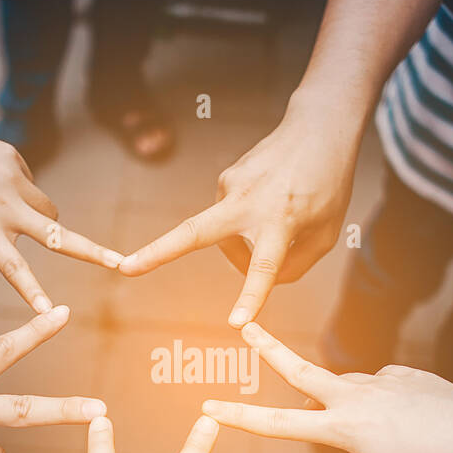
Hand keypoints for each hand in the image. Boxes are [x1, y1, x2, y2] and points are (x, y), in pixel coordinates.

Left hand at [0, 97, 122, 310]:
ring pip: (49, 209)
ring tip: (9, 211)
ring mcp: (14, 180)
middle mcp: (4, 206)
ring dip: (43, 219)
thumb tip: (35, 216)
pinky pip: (29, 184)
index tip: (48, 313)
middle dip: (93, 252)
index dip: (32, 292)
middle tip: (121, 263)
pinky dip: (19, 190)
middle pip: (58, 236)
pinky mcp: (15, 160)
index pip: (13, 267)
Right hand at [118, 98, 359, 326]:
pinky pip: (230, 220)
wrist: (317, 129)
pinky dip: (246, 227)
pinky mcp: (224, 179)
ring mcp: (231, 186)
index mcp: (282, 219)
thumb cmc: (327, 187)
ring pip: (224, 238)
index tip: (236, 323)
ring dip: (244, 248)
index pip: (264, 265)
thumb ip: (293, 267)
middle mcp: (249, 202)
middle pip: (194, 231)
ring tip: (280, 228)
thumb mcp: (325, 234)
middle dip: (158, 252)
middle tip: (124, 269)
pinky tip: (270, 207)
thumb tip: (252, 281)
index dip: (250, 296)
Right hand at [202, 323, 452, 452]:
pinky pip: (380, 388)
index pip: (278, 424)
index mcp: (344, 428)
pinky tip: (412, 425)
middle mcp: (357, 396)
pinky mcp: (405, 373)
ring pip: (345, 387)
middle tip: (246, 325)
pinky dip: (381, 405)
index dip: (240, 417)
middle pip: (299, 370)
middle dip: (269, 348)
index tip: (209, 407)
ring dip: (343, 404)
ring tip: (385, 439)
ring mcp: (382, 380)